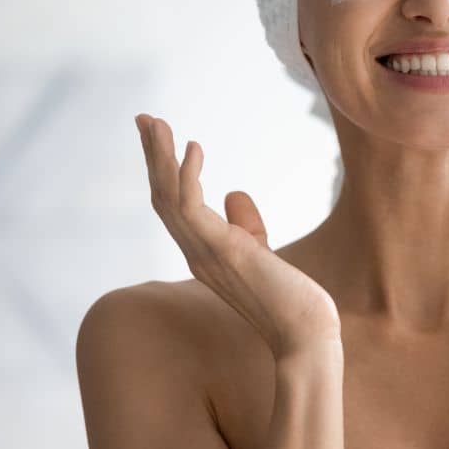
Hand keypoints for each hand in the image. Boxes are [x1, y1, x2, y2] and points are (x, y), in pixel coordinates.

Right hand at [135, 114, 340, 358]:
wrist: (303, 331)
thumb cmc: (287, 297)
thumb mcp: (261, 250)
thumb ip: (245, 224)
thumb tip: (234, 194)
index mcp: (201, 251)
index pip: (172, 205)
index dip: (162, 170)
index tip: (158, 135)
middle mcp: (195, 252)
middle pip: (161, 196)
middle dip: (152, 155)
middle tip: (145, 118)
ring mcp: (204, 252)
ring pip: (168, 197)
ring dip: (160, 157)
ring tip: (157, 122)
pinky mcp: (221, 250)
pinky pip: (192, 207)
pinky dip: (188, 175)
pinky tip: (194, 146)